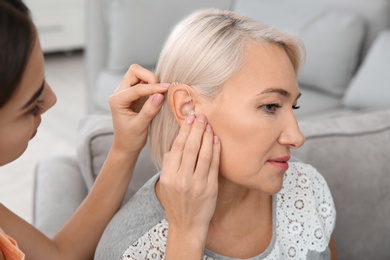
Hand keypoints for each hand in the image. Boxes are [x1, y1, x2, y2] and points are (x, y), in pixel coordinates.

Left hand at [109, 64, 168, 153]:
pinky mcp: (136, 94)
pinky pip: (145, 82)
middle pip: (135, 71)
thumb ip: (149, 111)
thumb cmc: (130, 139)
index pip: (136, 88)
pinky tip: (159, 95)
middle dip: (149, 77)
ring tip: (161, 93)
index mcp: (117, 100)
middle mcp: (120, 93)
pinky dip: (154, 86)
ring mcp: (128, 92)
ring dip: (152, 81)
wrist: (126, 146)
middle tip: (161, 90)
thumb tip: (160, 95)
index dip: (153, 88)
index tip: (167, 90)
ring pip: (140, 75)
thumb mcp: (140, 127)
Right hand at [158, 114, 220, 240]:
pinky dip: (216, 151)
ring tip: (209, 124)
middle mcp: (181, 179)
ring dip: (207, 137)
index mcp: (168, 176)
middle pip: (190, 148)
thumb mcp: (164, 185)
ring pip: (203, 154)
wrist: (186, 226)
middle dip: (196, 129)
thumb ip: (169, 165)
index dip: (184, 131)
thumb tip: (175, 146)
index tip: (189, 119)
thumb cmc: (175, 204)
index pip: (176, 148)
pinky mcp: (210, 188)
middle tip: (201, 116)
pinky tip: (216, 140)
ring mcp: (197, 184)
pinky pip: (214, 165)